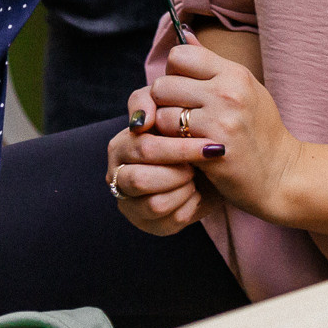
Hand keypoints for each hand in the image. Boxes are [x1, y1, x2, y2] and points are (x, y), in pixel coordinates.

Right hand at [107, 81, 226, 234]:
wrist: (209, 167)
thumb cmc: (188, 136)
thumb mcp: (174, 114)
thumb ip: (154, 102)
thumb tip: (141, 121)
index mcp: (121, 146)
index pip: (143, 148)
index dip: (178, 148)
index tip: (208, 145)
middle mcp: (118, 176)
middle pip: (142, 180)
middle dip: (178, 173)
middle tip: (199, 165)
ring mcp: (130, 204)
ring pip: (155, 204)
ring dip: (183, 191)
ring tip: (195, 179)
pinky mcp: (148, 225)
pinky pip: (170, 222)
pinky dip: (189, 207)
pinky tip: (196, 194)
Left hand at [148, 41, 303, 222]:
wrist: (281, 174)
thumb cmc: (261, 131)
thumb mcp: (244, 89)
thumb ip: (211, 64)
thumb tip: (184, 33)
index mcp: (235, 73)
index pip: (180, 55)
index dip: (173, 72)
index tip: (181, 88)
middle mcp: (227, 93)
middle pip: (163, 84)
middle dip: (163, 101)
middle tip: (177, 115)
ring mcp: (220, 121)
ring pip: (162, 114)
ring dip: (165, 127)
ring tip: (181, 134)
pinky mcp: (212, 150)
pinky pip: (169, 141)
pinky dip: (171, 147)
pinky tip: (185, 150)